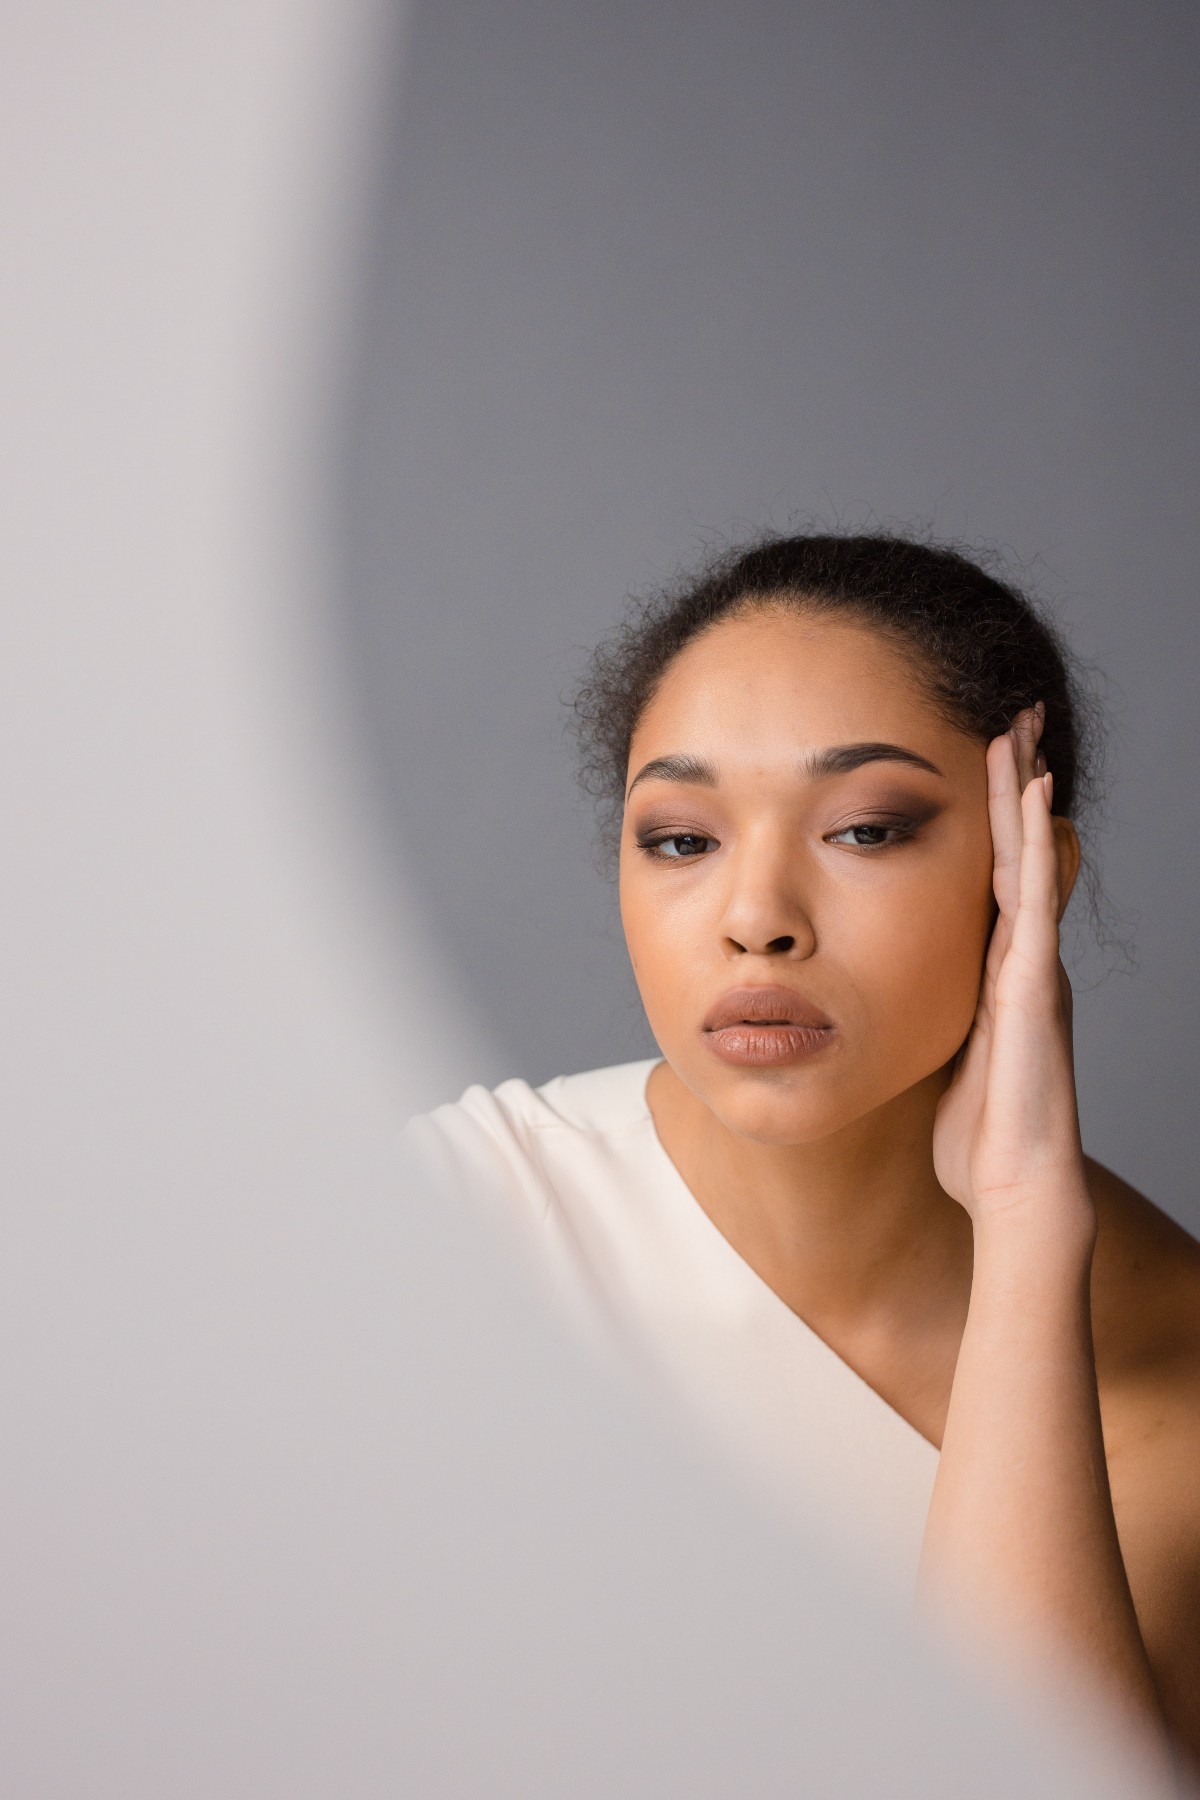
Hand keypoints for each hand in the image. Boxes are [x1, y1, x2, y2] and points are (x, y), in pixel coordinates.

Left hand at [932, 706, 1089, 1225]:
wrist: (1014, 1189)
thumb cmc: (974, 1134)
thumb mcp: (933, 1054)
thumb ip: (914, 1016)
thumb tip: (865, 995)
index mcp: (990, 972)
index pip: (985, 875)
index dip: (983, 819)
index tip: (972, 760)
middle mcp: (1019, 957)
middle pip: (1013, 850)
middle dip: (1011, 785)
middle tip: (1007, 715)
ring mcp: (1032, 966)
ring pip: (1029, 858)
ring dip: (1023, 791)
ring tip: (1016, 728)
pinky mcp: (1034, 983)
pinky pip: (1034, 897)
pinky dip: (1034, 840)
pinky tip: (1034, 790)